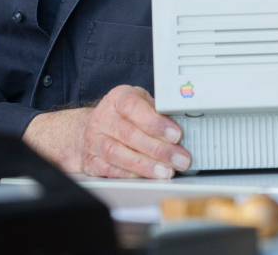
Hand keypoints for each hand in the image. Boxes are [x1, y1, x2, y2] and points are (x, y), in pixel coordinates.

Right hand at [22, 85, 191, 178]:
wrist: (92, 128)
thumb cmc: (124, 116)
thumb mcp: (140, 103)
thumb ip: (158, 111)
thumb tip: (185, 123)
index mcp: (118, 99)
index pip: (134, 108)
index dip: (156, 122)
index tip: (176, 134)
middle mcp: (103, 118)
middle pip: (129, 134)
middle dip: (158, 149)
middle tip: (180, 159)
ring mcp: (94, 140)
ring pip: (118, 154)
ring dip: (146, 165)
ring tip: (167, 172)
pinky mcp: (92, 161)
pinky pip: (111, 170)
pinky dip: (131, 175)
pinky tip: (148, 178)